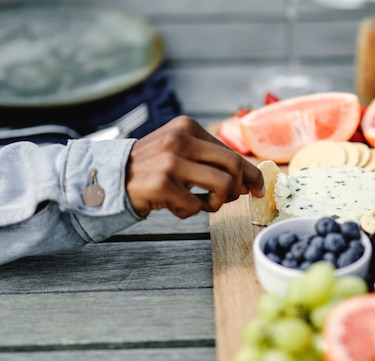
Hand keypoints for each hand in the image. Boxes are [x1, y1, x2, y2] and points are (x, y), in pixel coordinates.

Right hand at [125, 116, 264, 217]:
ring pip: (222, 186)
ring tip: (201, 204)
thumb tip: (248, 181)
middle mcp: (180, 139)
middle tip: (231, 200)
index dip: (251, 173)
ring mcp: (170, 161)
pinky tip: (175, 207)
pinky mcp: (161, 184)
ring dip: (217, 203)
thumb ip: (211, 161)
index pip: (232, 152)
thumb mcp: (180, 152)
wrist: (109, 178)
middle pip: (234, 166)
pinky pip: (197, 205)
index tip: (258, 188)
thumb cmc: (152, 169)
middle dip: (239, 188)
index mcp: (187, 127)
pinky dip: (190, 212)